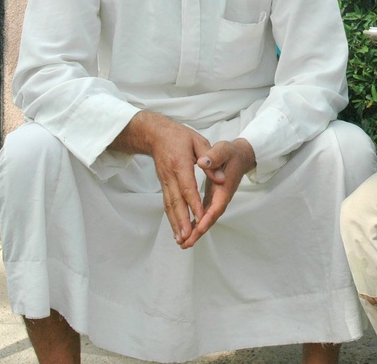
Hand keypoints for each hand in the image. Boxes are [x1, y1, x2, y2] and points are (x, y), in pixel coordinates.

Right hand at [112, 111, 211, 247]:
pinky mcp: (163, 185)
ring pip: (170, 206)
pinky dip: (171, 218)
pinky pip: (167, 204)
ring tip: (181, 240)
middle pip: (176, 201)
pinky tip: (175, 230)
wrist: (155, 135)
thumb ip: (210, 159)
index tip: (200, 217)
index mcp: (180, 164)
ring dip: (175, 224)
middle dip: (182, 221)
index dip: (194, 203)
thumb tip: (221, 177)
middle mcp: (170, 176)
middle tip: (188, 237)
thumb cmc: (179, 136)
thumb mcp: (198, 141)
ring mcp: (165, 182)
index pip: (187, 187)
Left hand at [190, 138, 256, 245]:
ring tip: (183, 243)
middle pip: (211, 217)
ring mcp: (217, 199)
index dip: (208, 217)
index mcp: (224, 186)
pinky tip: (187, 230)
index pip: (217, 205)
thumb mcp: (223, 149)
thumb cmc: (231, 152)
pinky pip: (204, 213)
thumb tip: (203, 162)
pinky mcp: (212, 198)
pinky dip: (196, 223)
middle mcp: (222, 196)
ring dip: (196, 231)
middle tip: (186, 243)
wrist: (240, 155)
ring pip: (207, 218)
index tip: (199, 228)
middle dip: (199, 231)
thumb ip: (214, 156)